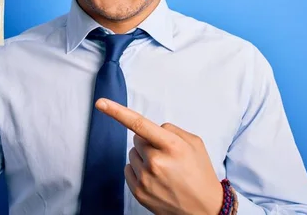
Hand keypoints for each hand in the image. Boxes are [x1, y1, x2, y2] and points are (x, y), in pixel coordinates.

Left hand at [96, 98, 223, 214]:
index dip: (117, 112)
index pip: (139, 124)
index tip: (101, 103)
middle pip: (137, 139)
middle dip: (148, 142)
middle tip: (166, 155)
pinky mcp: (139, 192)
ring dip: (144, 157)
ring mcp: (146, 179)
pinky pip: (128, 169)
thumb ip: (171, 130)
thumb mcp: (194, 143)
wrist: (205, 209)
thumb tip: (152, 128)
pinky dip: (139, 170)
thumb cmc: (200, 173)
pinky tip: (156, 178)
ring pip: (132, 154)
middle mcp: (157, 162)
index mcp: (172, 146)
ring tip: (164, 169)